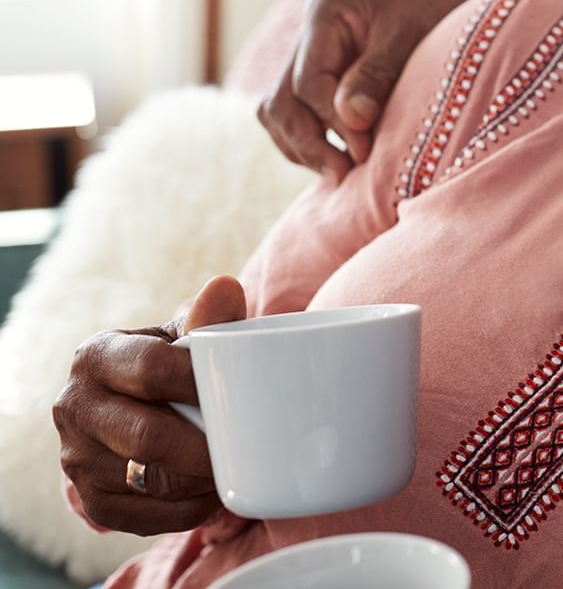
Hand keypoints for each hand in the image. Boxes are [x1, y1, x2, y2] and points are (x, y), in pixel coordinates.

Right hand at [54, 276, 246, 535]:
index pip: (151, 369)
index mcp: (96, 356)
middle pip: (146, 436)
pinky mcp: (87, 499)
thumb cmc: (173, 361)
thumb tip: (224, 289)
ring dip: (198, 482)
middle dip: (203, 448)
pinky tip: (211, 494)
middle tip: (244, 447)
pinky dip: (184, 511)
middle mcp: (73, 406)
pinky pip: (140, 517)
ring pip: (144, 481)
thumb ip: (209, 316)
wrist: (139, 403)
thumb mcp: (187, 333)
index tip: (240, 394)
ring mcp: (74, 457)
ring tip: (234, 469)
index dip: (199, 384)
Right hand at [259, 0, 527, 176]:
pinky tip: (340, 160)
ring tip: (340, 173)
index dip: (332, 123)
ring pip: (279, 112)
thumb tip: (351, 120)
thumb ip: (377, 75)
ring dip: (302, 146)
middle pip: (281, 101)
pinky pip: (297, 114)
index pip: (309, 83)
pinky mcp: (323, 76)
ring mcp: (312, 56)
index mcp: (325, 12)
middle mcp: (309, 34)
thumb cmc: (442, 7)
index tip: (365, 151)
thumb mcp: (412, 37)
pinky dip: (310, 140)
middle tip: (343, 174)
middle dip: (307, 142)